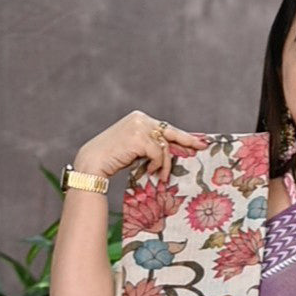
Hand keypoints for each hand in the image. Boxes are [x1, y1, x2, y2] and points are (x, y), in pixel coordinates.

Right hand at [73, 110, 208, 180]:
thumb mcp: (133, 149)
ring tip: (161, 176)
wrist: (92, 163)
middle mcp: (141, 118)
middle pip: (170, 132)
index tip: (195, 141)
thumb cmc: (111, 159)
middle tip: (203, 146)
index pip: (164, 128)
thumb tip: (168, 153)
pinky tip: (151, 171)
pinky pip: (159, 154)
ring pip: (165, 147)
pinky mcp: (139, 138)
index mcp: (139, 118)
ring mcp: (140, 127)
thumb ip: (149, 146)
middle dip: (187, 140)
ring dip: (166, 164)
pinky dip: (158, 165)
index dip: (180, 136)